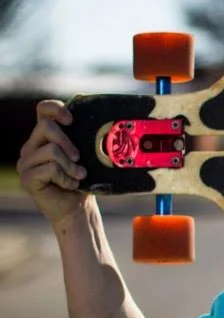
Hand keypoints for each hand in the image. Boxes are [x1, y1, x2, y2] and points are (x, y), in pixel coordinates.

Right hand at [16, 100, 91, 227]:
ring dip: (71, 165)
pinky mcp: (26, 177)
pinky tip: (70, 185)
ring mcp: (26, 162)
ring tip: (78, 176)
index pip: (43, 110)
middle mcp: (31, 146)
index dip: (56, 108)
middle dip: (68, 142)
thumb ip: (84, 140)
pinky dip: (66, 178)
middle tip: (79, 159)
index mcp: (45, 137)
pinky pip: (49, 169)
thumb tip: (103, 125)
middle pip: (46, 127)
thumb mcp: (87, 156)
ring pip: (51, 150)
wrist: (77, 209)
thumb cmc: (83, 181)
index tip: (72, 120)